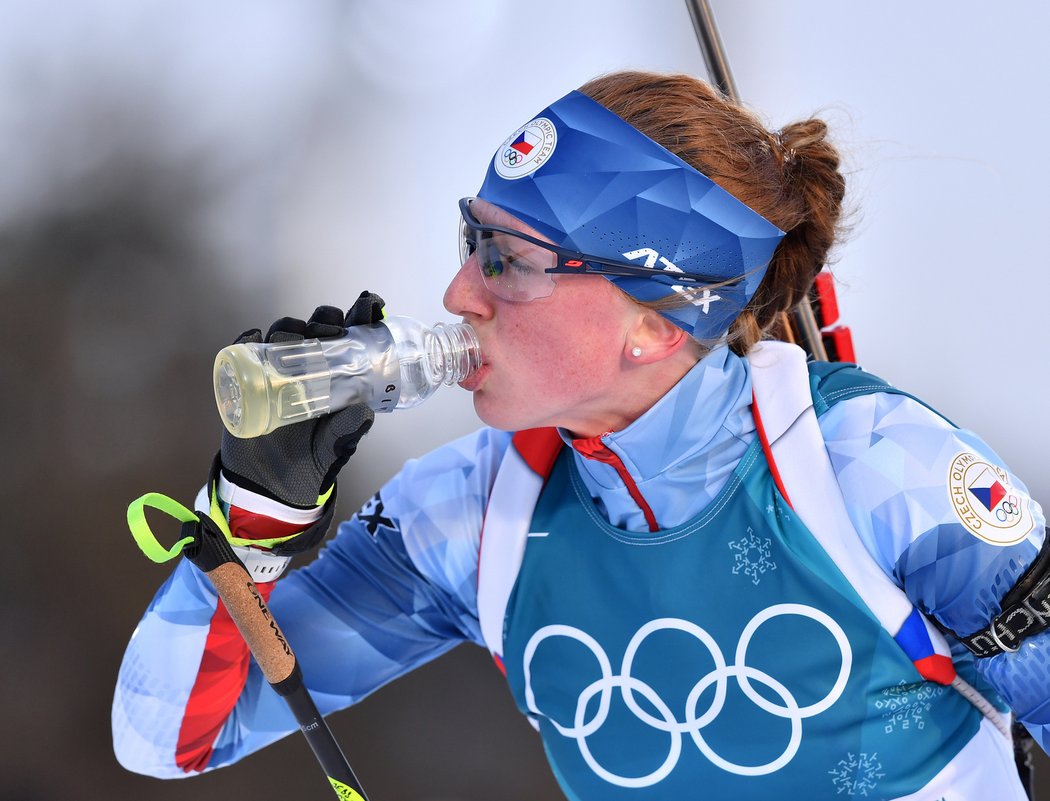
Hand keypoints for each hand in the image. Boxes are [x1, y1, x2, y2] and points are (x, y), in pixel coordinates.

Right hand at [219, 291, 384, 523]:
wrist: (268, 485)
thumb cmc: (308, 461)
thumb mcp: (332, 448)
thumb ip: (347, 430)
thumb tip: (363, 411)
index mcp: (335, 378)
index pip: (349, 340)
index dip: (360, 317)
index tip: (370, 305)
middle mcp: (307, 368)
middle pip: (316, 330)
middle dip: (326, 319)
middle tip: (334, 327)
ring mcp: (275, 371)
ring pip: (282, 335)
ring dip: (291, 327)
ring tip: (301, 333)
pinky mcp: (246, 381)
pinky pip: (243, 352)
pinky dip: (247, 341)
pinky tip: (253, 337)